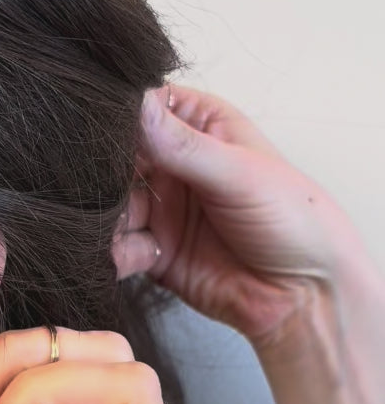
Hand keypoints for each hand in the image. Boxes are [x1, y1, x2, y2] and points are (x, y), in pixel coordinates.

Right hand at [110, 83, 361, 350]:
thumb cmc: (295, 221)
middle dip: (103, 172)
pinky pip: (116, 246)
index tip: (98, 126)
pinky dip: (113, 251)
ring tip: (124, 224)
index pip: (143, 105)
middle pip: (115, 156)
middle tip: (106, 185)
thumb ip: (183, 145)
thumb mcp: (239, 173)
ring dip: (106, 214)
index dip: (117, 113)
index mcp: (200, 126)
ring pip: (110, 202)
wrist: (305, 297)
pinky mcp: (151, 251)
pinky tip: (140, 255)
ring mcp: (160, 208)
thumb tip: (134, 105)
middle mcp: (174, 163)